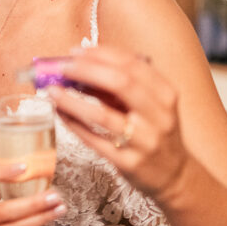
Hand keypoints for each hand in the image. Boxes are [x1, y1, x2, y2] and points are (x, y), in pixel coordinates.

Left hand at [48, 45, 189, 201]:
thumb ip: (119, 86)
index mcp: (165, 94)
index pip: (133, 64)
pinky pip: (94, 140)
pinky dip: (73, 124)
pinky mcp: (129, 163)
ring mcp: (145, 141)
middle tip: (62, 67)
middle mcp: (159, 116)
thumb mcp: (147, 105)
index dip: (101, 54)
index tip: (77, 51)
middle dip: (87, 71)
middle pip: (121, 83)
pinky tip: (60, 113)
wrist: (174, 175)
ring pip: (102, 115)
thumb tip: (79, 67)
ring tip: (52, 90)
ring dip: (72, 100)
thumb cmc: (153, 131)